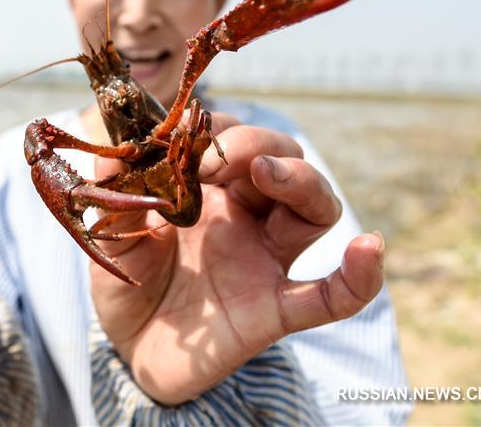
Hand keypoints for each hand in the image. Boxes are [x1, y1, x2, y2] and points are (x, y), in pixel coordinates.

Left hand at [90, 116, 384, 404]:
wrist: (134, 345)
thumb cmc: (129, 280)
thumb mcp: (112, 234)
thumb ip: (116, 197)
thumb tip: (112, 154)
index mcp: (210, 190)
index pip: (233, 142)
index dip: (214, 134)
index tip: (180, 141)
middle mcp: (247, 217)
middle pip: (285, 163)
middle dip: (259, 145)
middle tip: (217, 158)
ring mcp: (266, 260)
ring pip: (315, 209)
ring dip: (302, 183)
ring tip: (270, 173)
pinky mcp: (274, 310)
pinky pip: (329, 297)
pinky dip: (357, 277)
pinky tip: (368, 251)